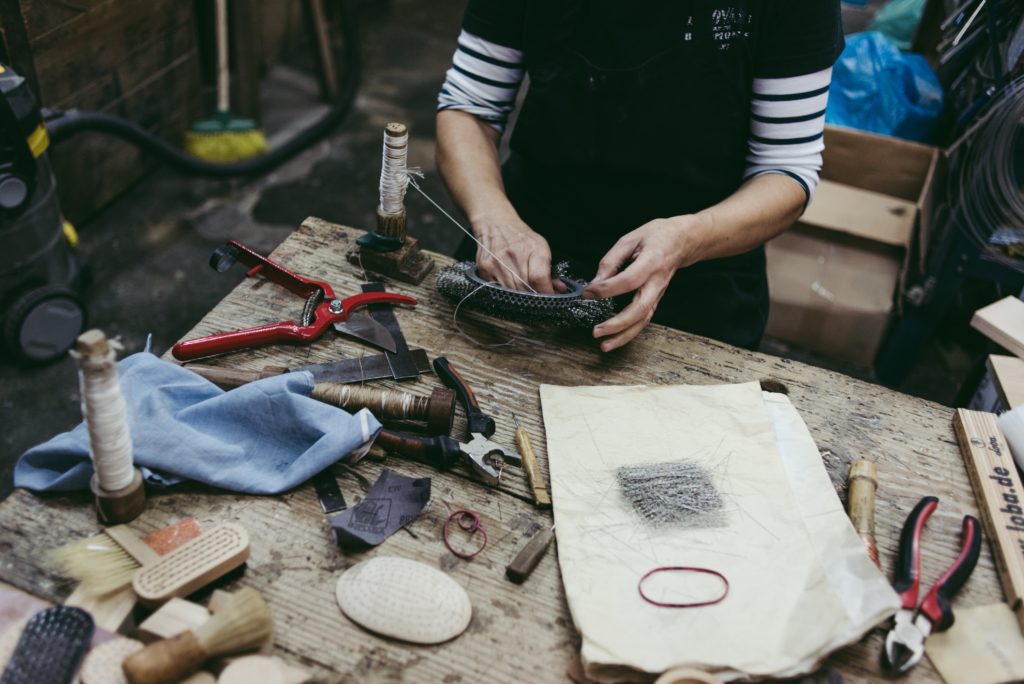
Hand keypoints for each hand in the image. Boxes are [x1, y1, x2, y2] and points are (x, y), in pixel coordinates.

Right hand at [473, 215, 561, 293]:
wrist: (495, 223)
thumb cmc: (520, 237)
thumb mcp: (540, 247)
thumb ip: (550, 269)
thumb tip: (560, 288)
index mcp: (533, 248)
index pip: (539, 278)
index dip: (546, 292)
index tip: (549, 297)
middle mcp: (514, 255)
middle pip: (525, 289)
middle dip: (533, 296)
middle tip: (537, 295)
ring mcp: (497, 263)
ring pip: (511, 292)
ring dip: (519, 296)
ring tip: (523, 291)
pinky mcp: (485, 269)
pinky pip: (497, 289)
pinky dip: (505, 292)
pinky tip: (509, 284)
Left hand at [583, 215, 705, 351]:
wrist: (682, 241)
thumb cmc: (657, 236)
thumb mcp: (631, 239)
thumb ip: (611, 260)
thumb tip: (596, 281)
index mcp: (652, 262)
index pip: (628, 280)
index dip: (607, 289)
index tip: (588, 292)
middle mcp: (656, 282)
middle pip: (639, 308)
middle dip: (617, 323)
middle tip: (596, 330)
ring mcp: (658, 294)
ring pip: (643, 320)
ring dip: (623, 335)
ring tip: (604, 344)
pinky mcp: (655, 300)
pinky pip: (643, 320)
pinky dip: (629, 333)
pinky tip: (615, 340)